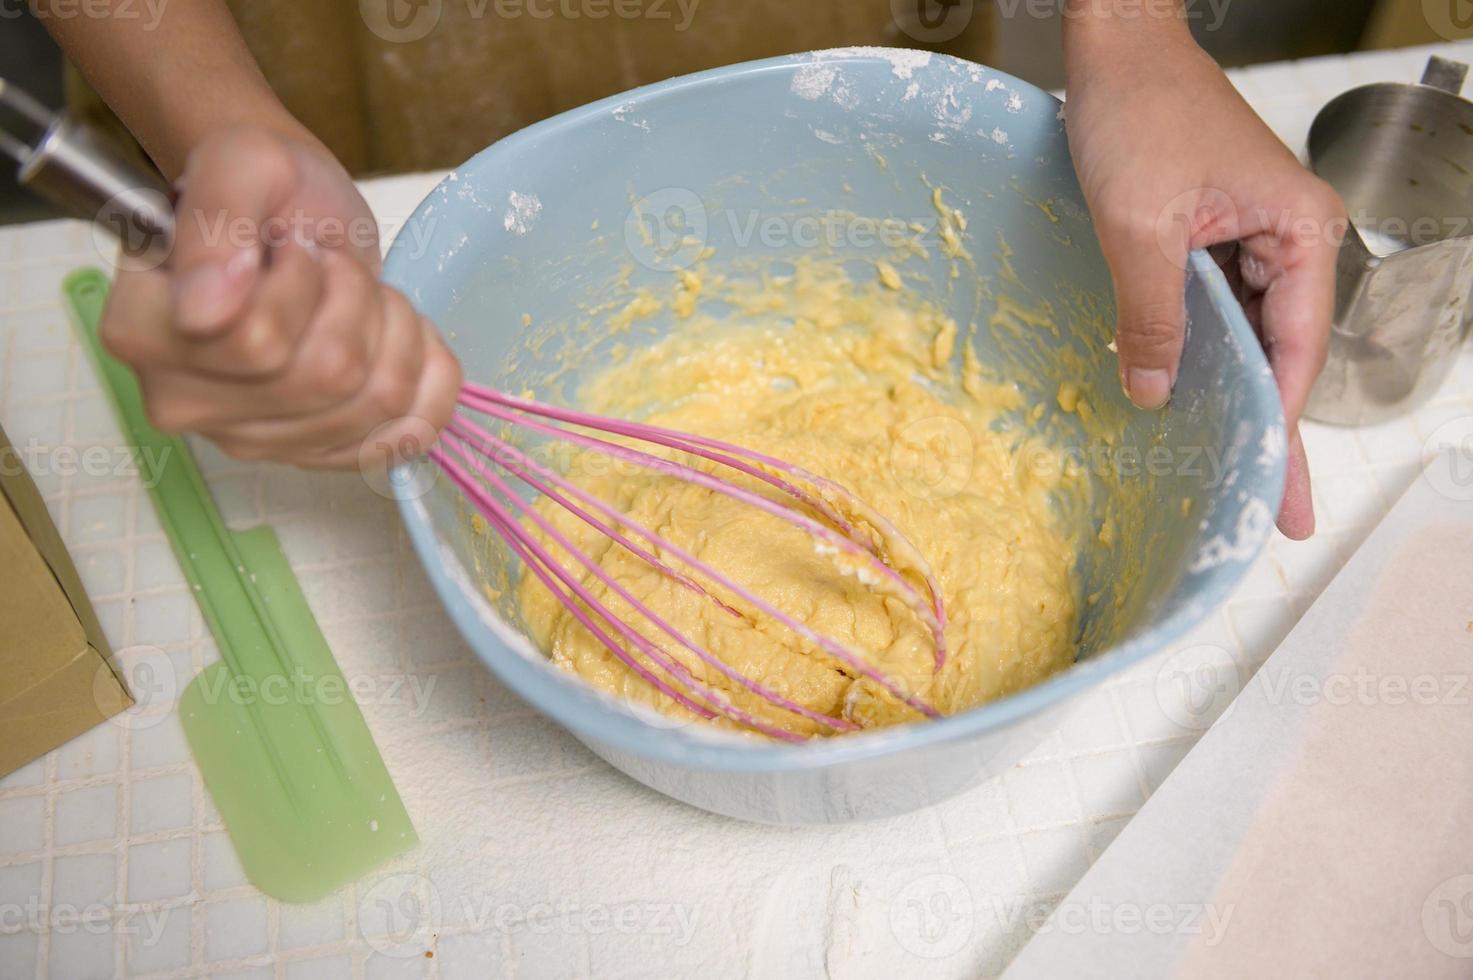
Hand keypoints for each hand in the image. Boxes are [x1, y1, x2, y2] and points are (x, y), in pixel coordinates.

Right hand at [99, 126, 461, 468]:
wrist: (298, 218)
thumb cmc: (264, 190)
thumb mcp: (239, 165)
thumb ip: (213, 224)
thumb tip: (203, 311)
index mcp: (141, 332)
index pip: (256, 343)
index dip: (302, 283)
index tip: (292, 247)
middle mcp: (185, 403)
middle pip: (328, 377)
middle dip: (356, 300)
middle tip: (332, 266)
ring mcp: (255, 441)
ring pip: (376, 402)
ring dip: (395, 329)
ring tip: (360, 295)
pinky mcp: (318, 456)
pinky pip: (408, 432)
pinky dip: (429, 375)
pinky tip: (402, 336)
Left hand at [1063, 18, 1342, 538]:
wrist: (1115, 50)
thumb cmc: (1137, 114)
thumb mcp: (1138, 228)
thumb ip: (1151, 316)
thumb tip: (1155, 393)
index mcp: (1299, 231)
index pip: (1296, 348)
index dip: (1276, 420)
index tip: (1262, 483)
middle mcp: (1291, 238)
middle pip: (1283, 353)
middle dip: (1272, 430)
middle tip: (1278, 513)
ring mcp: (1254, 238)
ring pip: (1250, 337)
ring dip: (1236, 399)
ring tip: (1237, 475)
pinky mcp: (1214, 236)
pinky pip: (1218, 310)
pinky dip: (1204, 355)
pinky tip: (1194, 403)